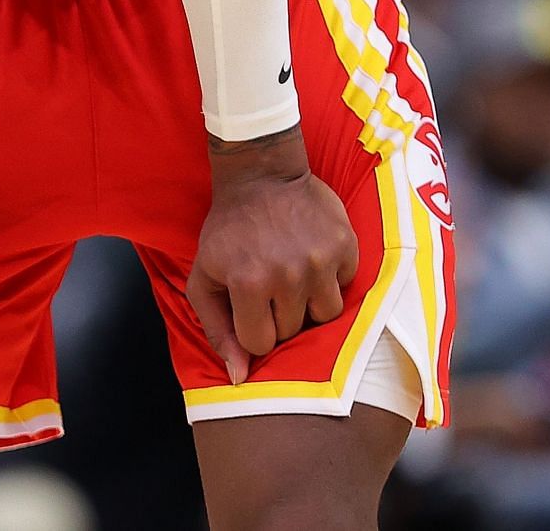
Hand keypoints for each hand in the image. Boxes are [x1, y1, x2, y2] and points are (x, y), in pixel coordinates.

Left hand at [188, 128, 356, 382]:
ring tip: (293, 275)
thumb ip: (216, 330)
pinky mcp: (345, 245)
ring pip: (325, 316)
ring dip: (308, 302)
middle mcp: (288, 275)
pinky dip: (330, 278)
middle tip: (270, 282)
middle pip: (293, 332)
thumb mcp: (204, 277)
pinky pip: (345, 286)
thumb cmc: (228, 229)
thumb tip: (239, 377)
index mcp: (248, 283)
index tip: (248, 303)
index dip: (252, 327)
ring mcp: (321, 260)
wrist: (260, 174)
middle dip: (279, 315)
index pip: (260, 343)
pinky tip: (311, 256)